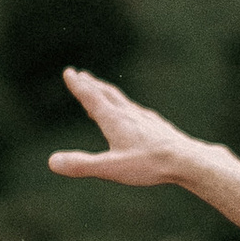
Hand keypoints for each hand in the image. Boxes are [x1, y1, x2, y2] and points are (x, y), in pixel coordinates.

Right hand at [46, 68, 212, 189]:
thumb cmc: (149, 164)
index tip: (69, 72)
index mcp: (115, 120)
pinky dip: (125, 107)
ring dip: (108, 94)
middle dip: (92, 84)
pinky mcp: (157, 126)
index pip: (92, 98)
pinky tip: (131, 114)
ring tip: (100, 93)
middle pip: (107, 94)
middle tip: (80, 75)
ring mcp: (145, 118)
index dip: (79, 86)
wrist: (187, 160)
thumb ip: (82, 165)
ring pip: (122, 101)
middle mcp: (129, 114)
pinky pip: (136, 111)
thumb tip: (52, 162)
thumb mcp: (111, 168)